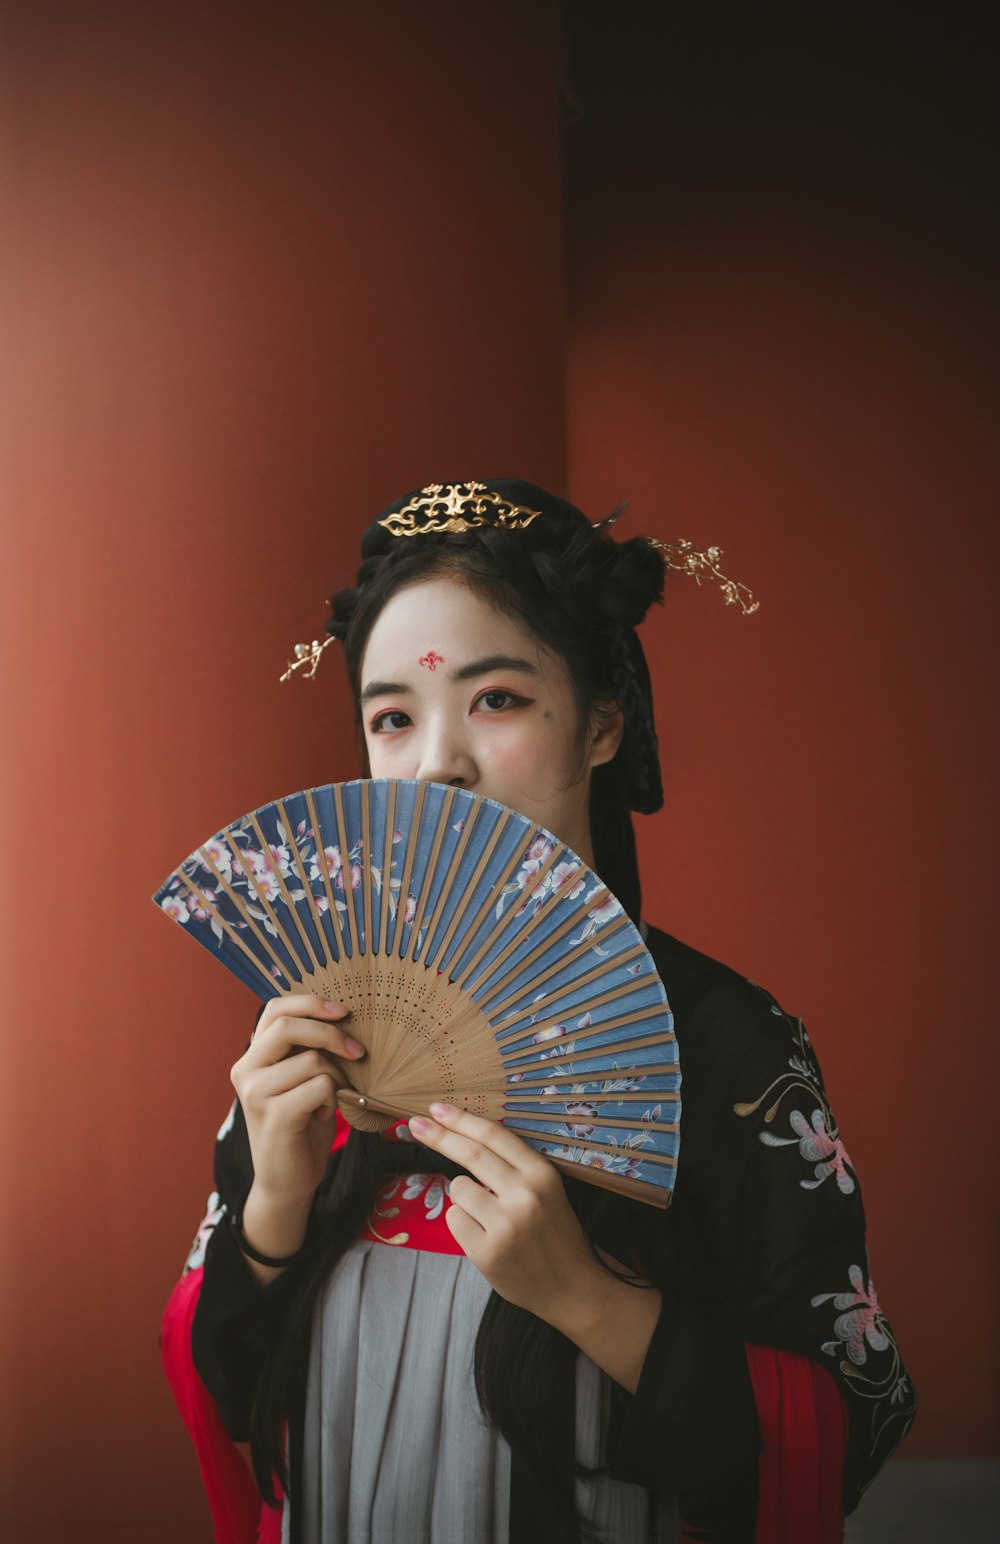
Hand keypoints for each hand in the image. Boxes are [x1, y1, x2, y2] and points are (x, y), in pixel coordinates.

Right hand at [231, 994, 364, 1207]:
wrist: (287, 1181)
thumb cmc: (302, 1125)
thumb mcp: (303, 1079)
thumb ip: (309, 1049)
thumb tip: (345, 1015)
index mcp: (253, 1056)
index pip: (275, 1009)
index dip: (310, 1003)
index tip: (343, 1011)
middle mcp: (246, 1070)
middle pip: (288, 1026)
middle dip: (331, 1033)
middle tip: (359, 1052)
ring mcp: (255, 1093)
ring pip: (312, 1060)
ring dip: (337, 1077)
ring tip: (334, 1098)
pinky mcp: (273, 1115)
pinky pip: (319, 1086)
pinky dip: (332, 1099)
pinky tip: (325, 1115)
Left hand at [409, 1102, 662, 1391]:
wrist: (572, 1287)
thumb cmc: (554, 1232)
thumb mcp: (546, 1190)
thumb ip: (513, 1167)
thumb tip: (464, 1136)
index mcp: (542, 1174)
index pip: (493, 1136)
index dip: (461, 1119)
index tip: (436, 1108)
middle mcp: (525, 1196)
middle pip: (470, 1154)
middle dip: (438, 1136)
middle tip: (416, 1125)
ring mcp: (505, 1226)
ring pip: (458, 1189)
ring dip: (463, 1195)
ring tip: (488, 1216)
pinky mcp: (487, 1253)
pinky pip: (454, 1220)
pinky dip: (462, 1223)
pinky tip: (484, 1235)